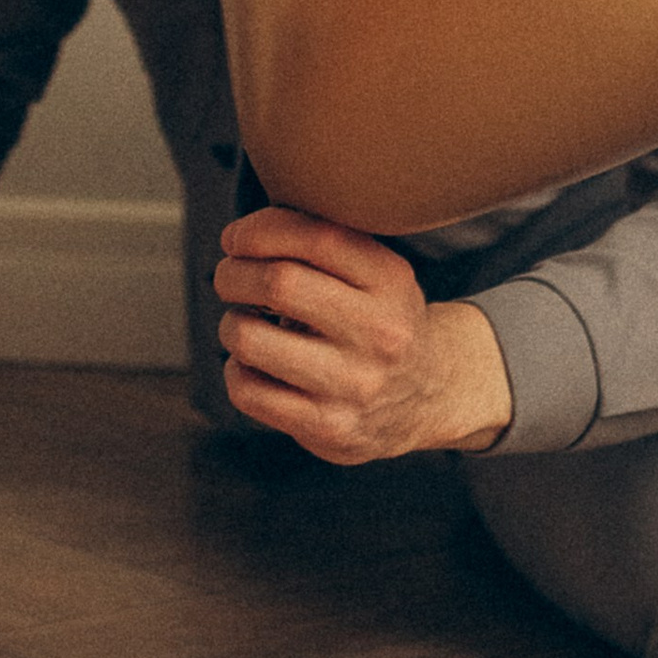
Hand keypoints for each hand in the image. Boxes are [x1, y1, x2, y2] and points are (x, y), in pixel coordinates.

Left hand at [213, 204, 511, 462]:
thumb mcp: (377, 274)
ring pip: (250, 339)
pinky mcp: (328, 426)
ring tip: (243, 323)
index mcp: (390, 281)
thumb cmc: (377, 320)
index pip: (316, 238)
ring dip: (231, 324)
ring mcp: (354, 384)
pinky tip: (254, 364)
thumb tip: (242, 237)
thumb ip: (324, 246)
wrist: (429, 397)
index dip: (259, 230)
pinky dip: (236, 370)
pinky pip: (248, 390)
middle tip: (229, 278)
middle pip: (278, 283)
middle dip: (233, 274)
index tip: (235, 239)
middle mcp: (379, 333)